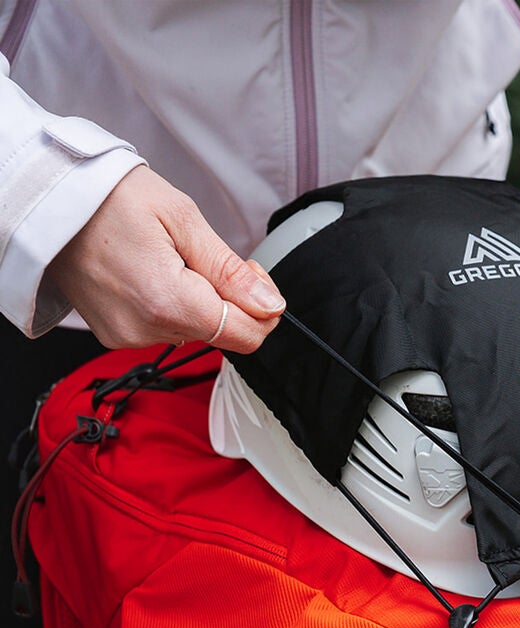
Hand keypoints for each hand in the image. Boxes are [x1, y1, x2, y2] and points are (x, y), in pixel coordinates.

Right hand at [47, 165, 284, 351]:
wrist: (47, 197)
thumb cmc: (108, 196)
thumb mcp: (183, 219)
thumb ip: (230, 271)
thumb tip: (270, 306)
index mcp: (167, 303)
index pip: (245, 336)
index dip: (261, 309)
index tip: (251, 275)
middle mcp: (146, 330)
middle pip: (222, 334)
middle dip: (230, 298)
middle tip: (206, 255)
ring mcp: (128, 335)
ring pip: (194, 330)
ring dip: (199, 299)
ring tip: (170, 257)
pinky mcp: (116, 333)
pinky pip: (165, 327)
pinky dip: (172, 303)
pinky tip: (153, 271)